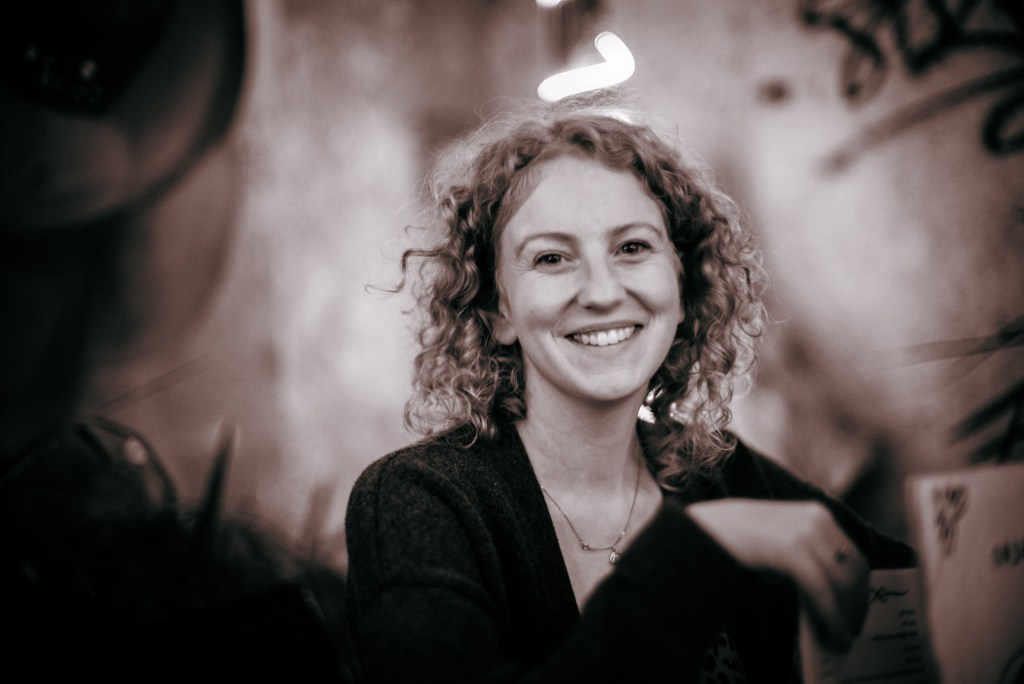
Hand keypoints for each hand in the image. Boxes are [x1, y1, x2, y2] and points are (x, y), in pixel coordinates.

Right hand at [686, 499, 868, 650]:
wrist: (697, 532)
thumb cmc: (735, 543)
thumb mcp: (779, 543)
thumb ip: (807, 560)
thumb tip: (834, 598)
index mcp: (816, 514)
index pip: (853, 557)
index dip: (859, 592)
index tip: (855, 617)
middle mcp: (815, 519)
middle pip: (854, 571)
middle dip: (855, 606)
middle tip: (850, 634)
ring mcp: (803, 532)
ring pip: (842, 582)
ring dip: (845, 617)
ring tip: (839, 641)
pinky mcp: (789, 548)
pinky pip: (821, 589)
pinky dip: (832, 617)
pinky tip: (833, 637)